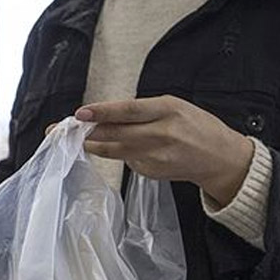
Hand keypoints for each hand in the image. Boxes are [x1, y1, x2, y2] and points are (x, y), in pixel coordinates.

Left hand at [75, 95, 253, 205]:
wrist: (219, 158)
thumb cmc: (196, 126)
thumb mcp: (175, 106)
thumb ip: (143, 110)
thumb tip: (106, 115)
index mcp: (167, 111)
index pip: (129, 111)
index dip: (103, 113)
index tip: (80, 114)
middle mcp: (160, 134)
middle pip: (115, 134)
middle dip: (85, 131)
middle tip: (59, 129)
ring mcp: (154, 157)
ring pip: (114, 150)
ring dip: (91, 144)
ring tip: (73, 138)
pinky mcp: (150, 172)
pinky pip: (126, 160)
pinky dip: (117, 153)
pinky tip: (117, 147)